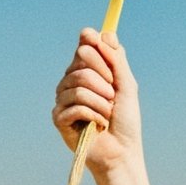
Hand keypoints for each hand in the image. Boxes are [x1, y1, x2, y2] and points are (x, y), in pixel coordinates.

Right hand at [52, 29, 162, 184]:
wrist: (122, 153)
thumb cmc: (125, 121)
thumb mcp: (127, 86)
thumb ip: (117, 59)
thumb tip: (105, 32)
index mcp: (88, 71)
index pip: (84, 44)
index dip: (94, 44)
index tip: (105, 49)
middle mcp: (72, 81)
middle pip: (81, 60)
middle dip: (105, 77)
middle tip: (113, 96)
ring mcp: (63, 98)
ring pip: (78, 82)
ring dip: (102, 100)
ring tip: (108, 114)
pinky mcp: (58, 118)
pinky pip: (74, 104)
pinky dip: (93, 115)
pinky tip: (98, 125)